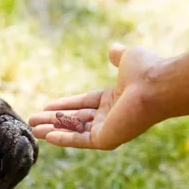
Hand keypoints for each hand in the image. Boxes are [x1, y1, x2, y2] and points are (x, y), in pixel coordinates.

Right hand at [29, 44, 166, 149]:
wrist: (156, 86)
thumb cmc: (145, 71)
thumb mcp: (128, 58)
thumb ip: (118, 56)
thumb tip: (113, 48)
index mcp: (114, 99)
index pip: (83, 103)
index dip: (64, 105)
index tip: (46, 106)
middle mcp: (110, 117)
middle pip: (75, 119)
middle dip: (53, 120)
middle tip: (33, 120)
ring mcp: (107, 130)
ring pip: (74, 130)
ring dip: (52, 130)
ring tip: (33, 129)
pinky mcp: (105, 140)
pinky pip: (79, 139)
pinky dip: (62, 138)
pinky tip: (46, 136)